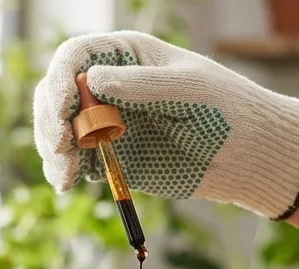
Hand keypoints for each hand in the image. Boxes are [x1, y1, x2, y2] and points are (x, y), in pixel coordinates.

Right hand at [33, 31, 298, 219]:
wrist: (247, 156)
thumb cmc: (226, 109)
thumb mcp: (187, 89)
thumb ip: (140, 84)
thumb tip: (91, 80)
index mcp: (127, 56)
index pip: (76, 57)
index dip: (61, 78)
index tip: (64, 106)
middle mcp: (110, 86)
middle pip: (57, 93)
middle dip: (50, 118)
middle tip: (61, 146)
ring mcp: (108, 123)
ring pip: (60, 129)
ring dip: (53, 150)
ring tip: (65, 174)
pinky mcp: (111, 157)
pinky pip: (77, 162)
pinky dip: (65, 172)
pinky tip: (68, 183)